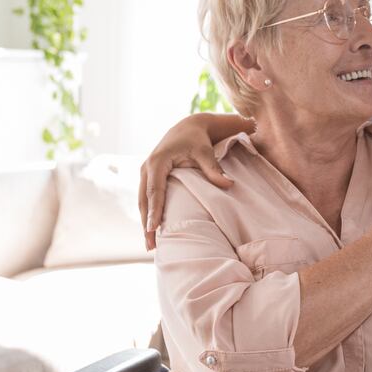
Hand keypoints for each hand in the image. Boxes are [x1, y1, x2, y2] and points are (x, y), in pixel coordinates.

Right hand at [139, 115, 234, 250]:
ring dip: (145, 221)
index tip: (153, 228)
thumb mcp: (206, 152)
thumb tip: (229, 184)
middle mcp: (147, 167)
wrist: (188, 126)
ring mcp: (145, 172)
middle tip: (150, 246)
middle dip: (146, 223)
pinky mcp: (149, 176)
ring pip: (142, 201)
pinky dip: (148, 213)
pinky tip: (152, 230)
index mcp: (157, 162)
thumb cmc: (197, 139)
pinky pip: (146, 198)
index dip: (154, 210)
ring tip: (150, 244)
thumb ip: (213, 169)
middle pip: (144, 200)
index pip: (154, 191)